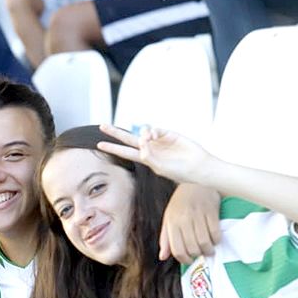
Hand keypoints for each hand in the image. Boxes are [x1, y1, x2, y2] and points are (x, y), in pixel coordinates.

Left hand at [96, 124, 213, 185]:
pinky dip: (152, 132)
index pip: (125, 152)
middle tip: (102, 126)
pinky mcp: (168, 134)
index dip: (113, 148)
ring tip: (148, 139)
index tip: (100, 144)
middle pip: (128, 139)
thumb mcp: (160, 167)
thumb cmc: (179, 171)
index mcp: (145, 159)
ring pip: (143, 132)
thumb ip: (148, 156)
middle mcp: (149, 148)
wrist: (197, 166)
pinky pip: (155, 129)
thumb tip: (140, 142)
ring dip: (142, 134)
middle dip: (115, 133)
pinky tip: (153, 136)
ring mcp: (158, 140)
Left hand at [159, 183, 221, 262]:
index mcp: (172, 223)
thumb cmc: (180, 203)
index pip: (177, 249)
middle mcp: (184, 220)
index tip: (189, 260)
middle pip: (192, 247)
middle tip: (200, 254)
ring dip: (208, 250)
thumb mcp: (168, 219)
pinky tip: (215, 240)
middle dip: (197, 255)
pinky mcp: (211, 211)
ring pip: (204, 241)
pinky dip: (216, 240)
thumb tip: (163, 257)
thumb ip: (165, 239)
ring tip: (209, 250)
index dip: (184, 259)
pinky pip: (215, 232)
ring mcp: (198, 215)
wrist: (195, 182)